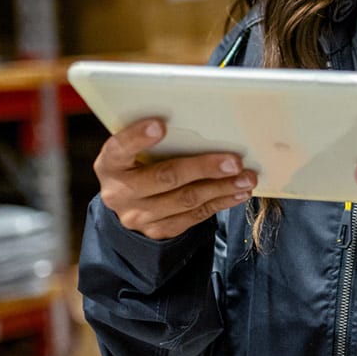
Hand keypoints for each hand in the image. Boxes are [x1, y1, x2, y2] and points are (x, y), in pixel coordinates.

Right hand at [93, 119, 255, 239]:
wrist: (128, 206)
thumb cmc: (139, 166)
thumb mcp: (135, 152)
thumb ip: (157, 141)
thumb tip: (204, 126)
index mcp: (110, 164)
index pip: (119, 148)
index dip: (138, 137)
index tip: (160, 125)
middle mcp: (119, 192)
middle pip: (165, 178)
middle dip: (203, 168)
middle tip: (234, 161)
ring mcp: (137, 216)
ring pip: (186, 200)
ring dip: (221, 188)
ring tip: (246, 177)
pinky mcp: (157, 231)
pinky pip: (194, 216)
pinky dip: (220, 202)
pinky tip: (238, 193)